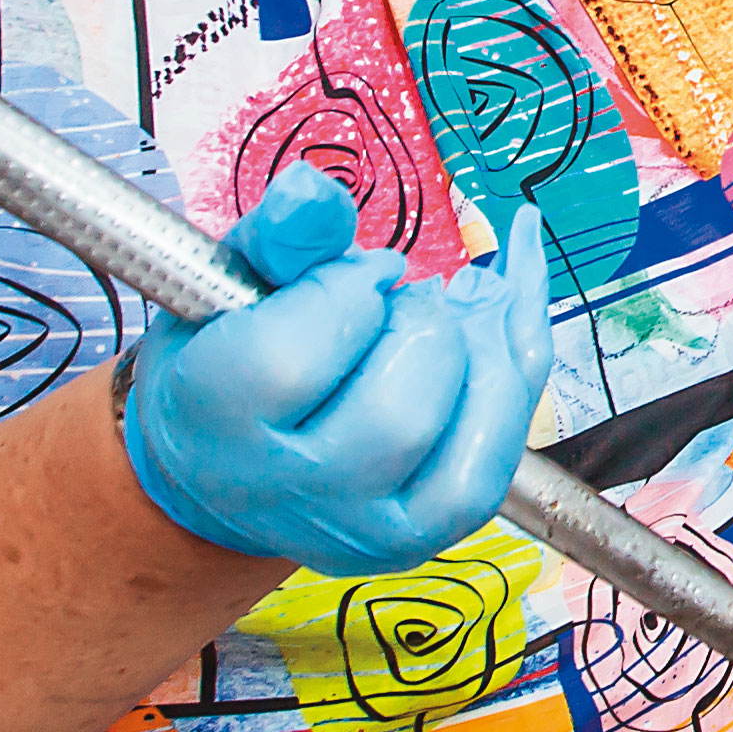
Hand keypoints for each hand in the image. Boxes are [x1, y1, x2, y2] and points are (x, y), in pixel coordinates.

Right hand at [122, 169, 553, 575]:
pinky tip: (503, 329)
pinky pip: (492, 469)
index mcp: (216, 416)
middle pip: (396, 415)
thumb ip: (279, 233)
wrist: (219, 465)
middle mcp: (286, 489)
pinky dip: (516, 385)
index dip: (350, 292)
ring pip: (465, 449)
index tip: (367, 271)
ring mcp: (358, 528)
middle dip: (427, 328)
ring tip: (466, 305)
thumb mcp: (229, 279)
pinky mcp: (414, 539)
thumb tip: (314, 192)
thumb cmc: (226, 358)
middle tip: (414, 295)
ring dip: (488, 354)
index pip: (293, 358)